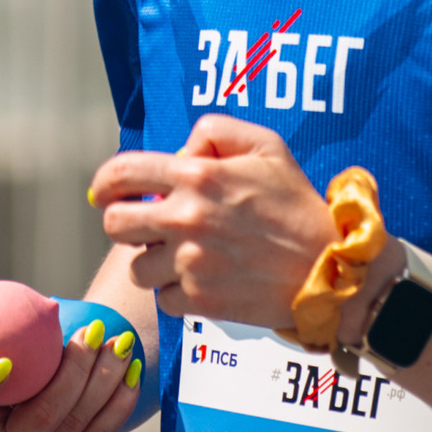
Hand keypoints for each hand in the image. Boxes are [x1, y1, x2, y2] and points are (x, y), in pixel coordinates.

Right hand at [0, 271, 139, 431]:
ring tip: (120, 343)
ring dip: (103, 381)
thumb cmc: (17, 347)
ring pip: (74, 427)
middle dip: (71, 375)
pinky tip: (132, 371)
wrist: (48, 386)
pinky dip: (117, 404)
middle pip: (37, 419)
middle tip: (92, 334)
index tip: (5, 359)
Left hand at [88, 115, 334, 329]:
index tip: (103, 193)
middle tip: (147, 226)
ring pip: (138, 267)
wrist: (328, 267)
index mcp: (196, 176)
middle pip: (114, 225)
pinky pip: (164, 298)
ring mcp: (191, 263)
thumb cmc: (296, 204)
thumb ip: (215, 131)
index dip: (103, 184)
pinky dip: (178, 292)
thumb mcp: (266, 146)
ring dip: (154, 262)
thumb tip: (179, 151)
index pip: (120, 175)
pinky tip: (205, 279)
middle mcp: (186, 219)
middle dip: (123, 223)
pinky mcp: (200, 300)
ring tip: (187, 254)